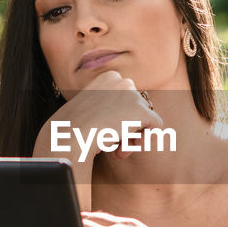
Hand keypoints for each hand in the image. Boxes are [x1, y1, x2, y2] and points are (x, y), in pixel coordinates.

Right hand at [39, 70, 161, 162]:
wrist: (70, 134)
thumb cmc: (75, 127)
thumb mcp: (91, 110)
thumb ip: (110, 108)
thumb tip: (128, 119)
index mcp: (109, 77)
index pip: (126, 98)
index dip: (119, 117)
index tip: (104, 129)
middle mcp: (123, 80)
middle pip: (136, 108)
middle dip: (127, 127)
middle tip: (113, 143)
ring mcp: (133, 95)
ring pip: (145, 119)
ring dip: (132, 137)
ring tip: (117, 149)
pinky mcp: (142, 111)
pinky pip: (156, 127)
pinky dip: (144, 141)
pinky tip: (125, 148)